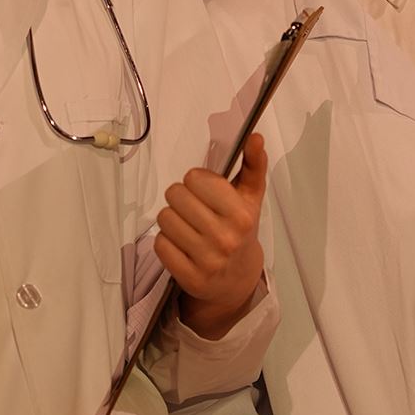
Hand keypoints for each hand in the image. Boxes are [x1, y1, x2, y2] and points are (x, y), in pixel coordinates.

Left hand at [156, 132, 266, 339]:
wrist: (238, 279)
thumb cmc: (240, 228)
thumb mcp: (250, 196)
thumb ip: (253, 164)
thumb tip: (255, 136)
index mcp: (240, 214)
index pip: (194, 178)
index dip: (196, 181)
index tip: (205, 192)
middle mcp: (225, 238)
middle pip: (175, 195)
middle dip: (181, 198)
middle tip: (193, 209)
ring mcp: (207, 261)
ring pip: (164, 218)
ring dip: (172, 218)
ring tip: (187, 226)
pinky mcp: (189, 278)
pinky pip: (160, 244)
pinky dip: (166, 241)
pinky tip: (181, 244)